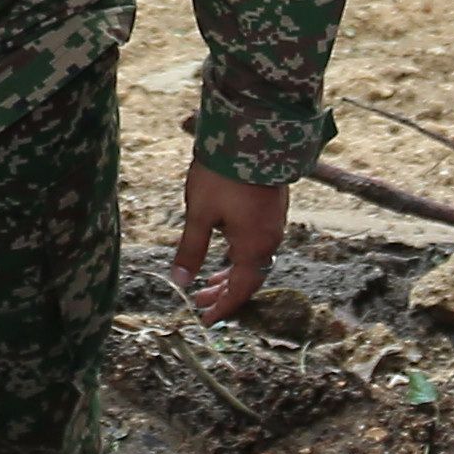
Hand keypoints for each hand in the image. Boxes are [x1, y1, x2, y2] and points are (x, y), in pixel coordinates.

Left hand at [172, 167, 289, 320]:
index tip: (205, 320)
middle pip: (249, 278)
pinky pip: (257, 244)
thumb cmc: (222, 175)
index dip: (223, 307)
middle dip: (224, 292)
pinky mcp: (272, 208)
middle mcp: (269, 239)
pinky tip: (225, 249)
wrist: (252, 134)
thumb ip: (191, 249)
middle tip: (200, 302)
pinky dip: (239, 256)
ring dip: (231, 273)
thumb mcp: (199, 214)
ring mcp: (274, 223)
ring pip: (253, 260)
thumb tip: (180, 281)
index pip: (240, 289)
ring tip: (208, 281)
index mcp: (253, 246)